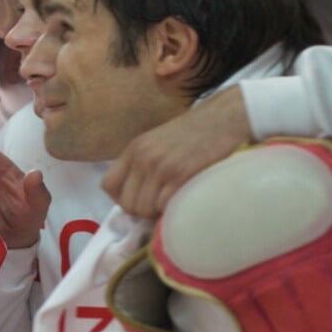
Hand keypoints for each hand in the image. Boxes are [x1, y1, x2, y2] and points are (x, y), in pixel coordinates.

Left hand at [102, 87, 250, 218]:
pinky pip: (164, 206)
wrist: (224, 118)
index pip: (108, 185)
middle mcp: (142, 158)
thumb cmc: (195, 132)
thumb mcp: (158, 142)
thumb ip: (144, 164)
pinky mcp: (181, 174)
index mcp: (133, 149)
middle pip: (127, 204)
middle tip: (161, 207)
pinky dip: (173, 210)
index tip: (140, 201)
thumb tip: (138, 195)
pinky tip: (184, 201)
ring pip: (144, 209)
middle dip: (143, 212)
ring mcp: (160, 166)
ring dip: (158, 214)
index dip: (122, 200)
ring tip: (173, 204)